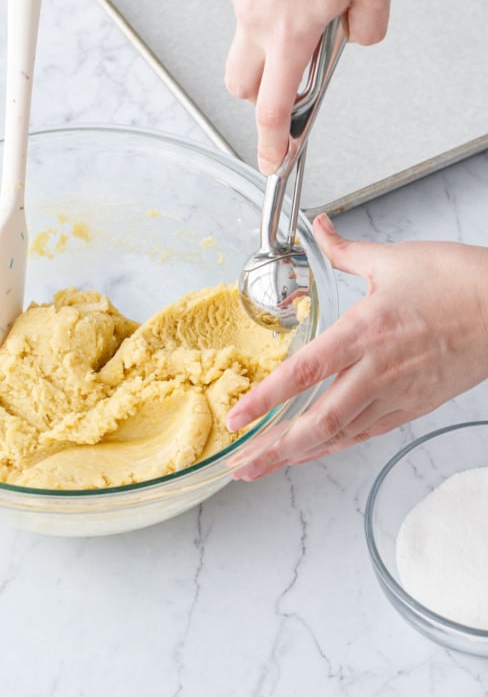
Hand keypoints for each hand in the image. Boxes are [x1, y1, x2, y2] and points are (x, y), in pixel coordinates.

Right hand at [225, 0, 391, 173]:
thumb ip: (368, 28)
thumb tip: (357, 39)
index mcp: (289, 35)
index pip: (272, 107)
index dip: (271, 143)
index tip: (272, 161)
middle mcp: (256, 20)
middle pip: (240, 85)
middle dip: (258, 97)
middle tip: (286, 88)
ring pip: (242, 43)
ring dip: (265, 49)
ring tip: (303, 16)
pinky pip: (247, 2)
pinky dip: (267, 7)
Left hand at [227, 214, 487, 478]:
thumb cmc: (460, 284)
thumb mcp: (394, 259)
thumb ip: (346, 250)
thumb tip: (322, 229)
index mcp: (365, 332)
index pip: (304, 372)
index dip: (267, 399)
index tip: (237, 417)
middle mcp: (376, 371)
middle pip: (317, 421)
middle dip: (272, 448)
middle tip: (239, 464)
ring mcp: (396, 394)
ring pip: (339, 436)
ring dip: (297, 454)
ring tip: (263, 467)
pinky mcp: (412, 407)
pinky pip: (365, 434)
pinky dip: (333, 446)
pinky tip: (313, 452)